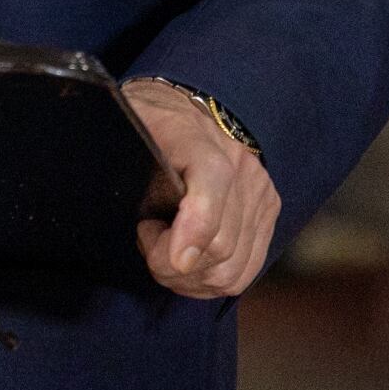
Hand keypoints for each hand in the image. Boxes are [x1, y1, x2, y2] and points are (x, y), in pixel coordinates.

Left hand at [124, 78, 278, 298]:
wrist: (186, 109)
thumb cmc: (147, 125)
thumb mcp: (127, 131)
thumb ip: (122, 160)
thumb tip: (133, 211)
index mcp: (197, 139)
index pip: (211, 183)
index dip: (194, 230)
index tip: (171, 258)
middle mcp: (240, 167)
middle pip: (220, 245)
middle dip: (172, 264)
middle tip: (148, 240)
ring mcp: (258, 192)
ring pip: (231, 269)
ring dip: (190, 278)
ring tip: (165, 250)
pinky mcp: (266, 212)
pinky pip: (245, 271)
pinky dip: (211, 280)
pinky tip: (187, 262)